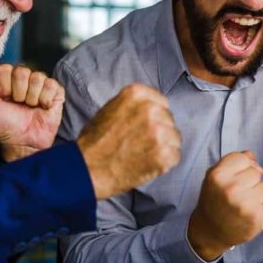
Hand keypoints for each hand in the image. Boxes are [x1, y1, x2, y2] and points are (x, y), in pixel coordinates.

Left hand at [0, 64, 63, 161]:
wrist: (21, 143)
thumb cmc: (2, 124)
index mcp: (6, 77)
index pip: (5, 68)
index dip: (3, 86)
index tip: (3, 99)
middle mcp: (24, 78)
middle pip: (22, 71)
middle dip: (17, 93)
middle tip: (17, 104)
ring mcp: (40, 84)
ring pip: (37, 78)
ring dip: (31, 98)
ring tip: (29, 107)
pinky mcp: (56, 92)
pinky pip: (51, 85)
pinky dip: (45, 100)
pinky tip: (42, 107)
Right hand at [76, 84, 180, 199]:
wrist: (87, 168)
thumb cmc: (94, 141)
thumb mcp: (110, 108)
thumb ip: (134, 105)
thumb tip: (153, 108)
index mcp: (136, 94)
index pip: (161, 102)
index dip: (154, 117)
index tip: (144, 127)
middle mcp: (150, 109)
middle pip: (169, 120)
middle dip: (159, 131)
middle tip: (140, 143)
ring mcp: (158, 132)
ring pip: (174, 138)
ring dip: (163, 147)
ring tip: (142, 154)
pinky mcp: (163, 154)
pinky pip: (175, 155)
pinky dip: (164, 163)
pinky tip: (147, 163)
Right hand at [187, 151, 262, 260]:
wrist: (209, 232)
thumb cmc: (213, 200)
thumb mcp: (215, 177)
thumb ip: (233, 162)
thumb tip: (254, 159)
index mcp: (218, 176)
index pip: (243, 159)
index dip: (240, 168)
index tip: (232, 179)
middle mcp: (231, 189)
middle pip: (256, 173)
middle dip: (249, 182)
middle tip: (236, 195)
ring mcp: (245, 205)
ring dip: (257, 196)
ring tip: (242, 206)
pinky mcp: (257, 219)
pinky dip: (261, 210)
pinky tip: (247, 216)